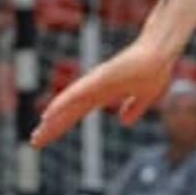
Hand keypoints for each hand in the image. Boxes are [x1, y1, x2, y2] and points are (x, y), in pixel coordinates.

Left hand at [31, 39, 176, 147]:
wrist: (162, 53)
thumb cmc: (154, 70)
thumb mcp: (146, 97)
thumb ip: (134, 108)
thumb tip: (124, 121)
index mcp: (101, 94)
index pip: (75, 113)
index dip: (60, 126)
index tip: (45, 138)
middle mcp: (93, 89)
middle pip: (67, 111)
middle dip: (52, 127)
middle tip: (34, 142)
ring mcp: (95, 83)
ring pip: (68, 104)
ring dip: (53, 119)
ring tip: (38, 133)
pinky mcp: (99, 78)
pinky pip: (77, 93)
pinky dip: (62, 103)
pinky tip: (49, 114)